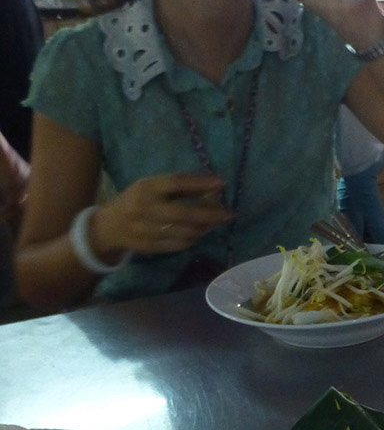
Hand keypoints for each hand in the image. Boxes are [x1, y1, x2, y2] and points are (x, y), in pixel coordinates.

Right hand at [90, 173, 232, 258]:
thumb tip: (213, 187)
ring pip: (185, 232)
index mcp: (146, 188)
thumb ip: (178, 186)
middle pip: (184, 214)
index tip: (222, 183)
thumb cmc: (137, 200)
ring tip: (216, 222)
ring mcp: (147, 230)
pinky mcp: (150, 247)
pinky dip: (194, 238)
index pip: (176, 183)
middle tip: (228, 214)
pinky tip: (201, 232)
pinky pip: (179, 244)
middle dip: (210, 215)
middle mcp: (145, 209)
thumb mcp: (151, 187)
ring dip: (205, 228)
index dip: (200, 183)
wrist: (109, 227)